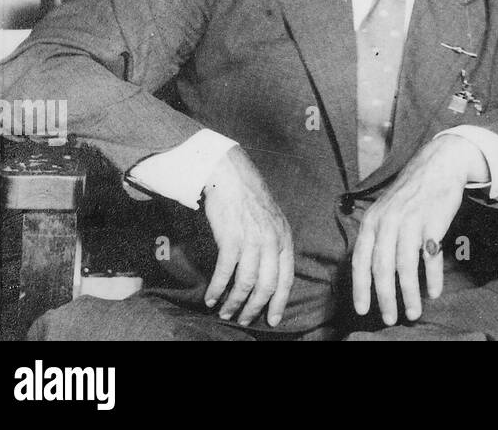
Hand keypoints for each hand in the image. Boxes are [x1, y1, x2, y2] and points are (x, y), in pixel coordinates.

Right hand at [201, 147, 294, 326]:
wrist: (232, 178)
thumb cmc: (250, 199)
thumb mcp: (273, 221)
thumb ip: (274, 244)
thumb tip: (269, 273)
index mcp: (284, 238)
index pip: (286, 278)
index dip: (279, 302)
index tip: (273, 320)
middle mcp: (272, 241)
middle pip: (267, 286)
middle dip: (255, 308)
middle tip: (244, 320)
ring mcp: (252, 240)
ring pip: (246, 283)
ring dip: (234, 302)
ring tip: (224, 312)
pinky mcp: (231, 238)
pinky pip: (225, 272)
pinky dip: (217, 288)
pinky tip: (210, 297)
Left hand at [350, 135, 484, 324]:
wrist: (438, 165)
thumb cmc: (410, 194)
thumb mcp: (384, 210)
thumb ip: (375, 238)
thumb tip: (369, 274)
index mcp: (372, 221)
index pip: (361, 261)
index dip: (360, 288)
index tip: (362, 309)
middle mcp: (388, 222)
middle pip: (382, 269)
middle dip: (385, 298)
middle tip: (390, 319)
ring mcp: (411, 222)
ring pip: (405, 267)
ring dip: (409, 295)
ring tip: (413, 313)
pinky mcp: (434, 223)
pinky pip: (431, 258)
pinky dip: (432, 278)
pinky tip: (434, 292)